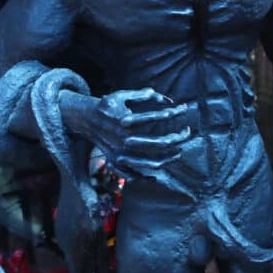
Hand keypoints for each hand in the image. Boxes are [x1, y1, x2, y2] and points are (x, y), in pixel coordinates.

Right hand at [61, 88, 189, 180]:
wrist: (85, 120)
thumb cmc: (107, 106)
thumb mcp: (121, 95)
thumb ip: (142, 94)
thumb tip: (165, 98)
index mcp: (126, 121)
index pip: (157, 116)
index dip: (174, 112)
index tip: (184, 108)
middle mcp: (124, 139)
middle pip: (159, 143)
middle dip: (178, 137)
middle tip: (187, 131)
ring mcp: (120, 153)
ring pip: (151, 162)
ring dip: (169, 158)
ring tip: (179, 151)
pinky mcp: (115, 162)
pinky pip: (133, 176)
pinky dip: (145, 178)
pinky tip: (157, 174)